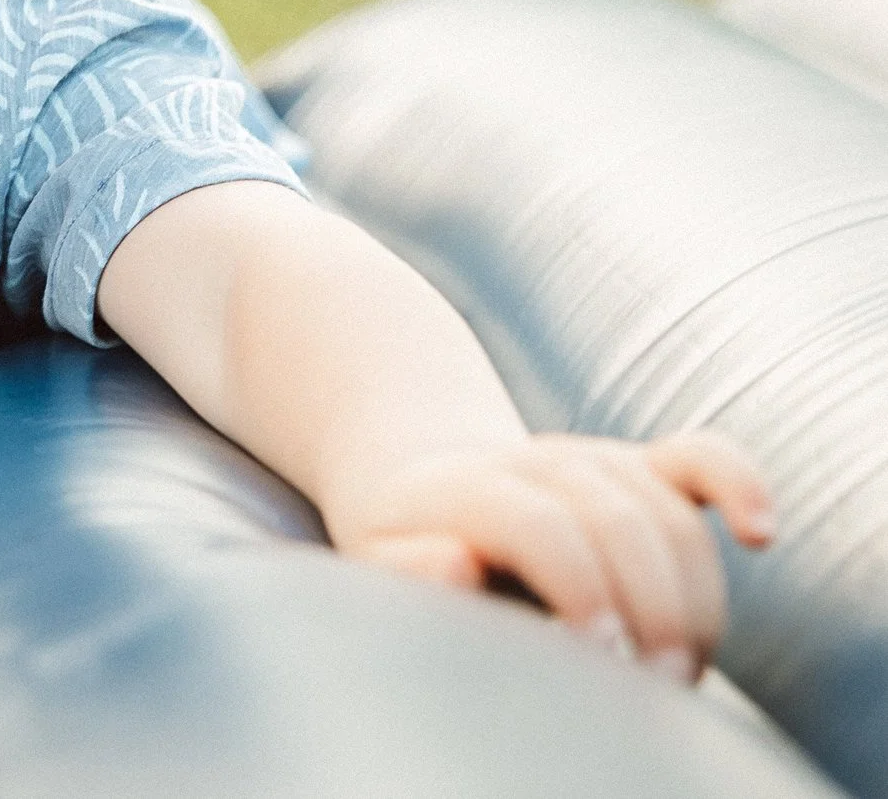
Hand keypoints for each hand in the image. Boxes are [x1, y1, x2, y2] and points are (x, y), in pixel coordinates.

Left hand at [333, 430, 773, 680]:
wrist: (418, 481)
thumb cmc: (405, 545)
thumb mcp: (381, 563)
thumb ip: (412, 569)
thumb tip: (459, 562)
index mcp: (466, 485)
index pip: (540, 524)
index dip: (580, 588)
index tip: (600, 658)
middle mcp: (535, 460)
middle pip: (618, 518)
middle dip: (650, 606)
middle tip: (654, 684)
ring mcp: (591, 458)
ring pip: (667, 511)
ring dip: (692, 595)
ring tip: (679, 670)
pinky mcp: (637, 466)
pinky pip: (700, 459)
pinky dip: (739, 484)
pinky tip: (761, 533)